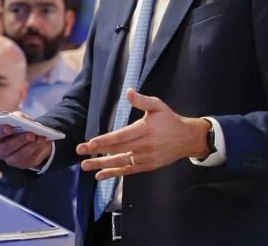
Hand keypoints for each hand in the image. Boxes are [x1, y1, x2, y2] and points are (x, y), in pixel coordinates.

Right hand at [0, 112, 52, 168]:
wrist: (29, 136)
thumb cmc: (19, 125)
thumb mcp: (18, 117)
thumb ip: (19, 117)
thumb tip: (25, 122)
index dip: (1, 132)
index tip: (10, 128)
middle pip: (7, 147)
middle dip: (20, 140)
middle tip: (31, 134)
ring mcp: (9, 159)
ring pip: (20, 155)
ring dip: (32, 146)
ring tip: (41, 139)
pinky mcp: (21, 165)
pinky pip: (30, 159)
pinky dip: (38, 150)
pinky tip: (44, 143)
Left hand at [76, 89, 210, 180]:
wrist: (188, 139)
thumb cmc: (170, 120)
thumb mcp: (158, 106)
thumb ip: (142, 100)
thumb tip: (129, 91)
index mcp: (145, 129)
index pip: (121, 136)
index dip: (105, 140)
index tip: (90, 142)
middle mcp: (145, 146)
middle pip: (117, 149)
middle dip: (97, 151)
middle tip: (80, 151)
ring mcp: (146, 158)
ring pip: (121, 162)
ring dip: (102, 165)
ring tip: (85, 166)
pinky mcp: (147, 166)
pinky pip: (128, 170)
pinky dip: (114, 173)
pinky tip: (100, 175)